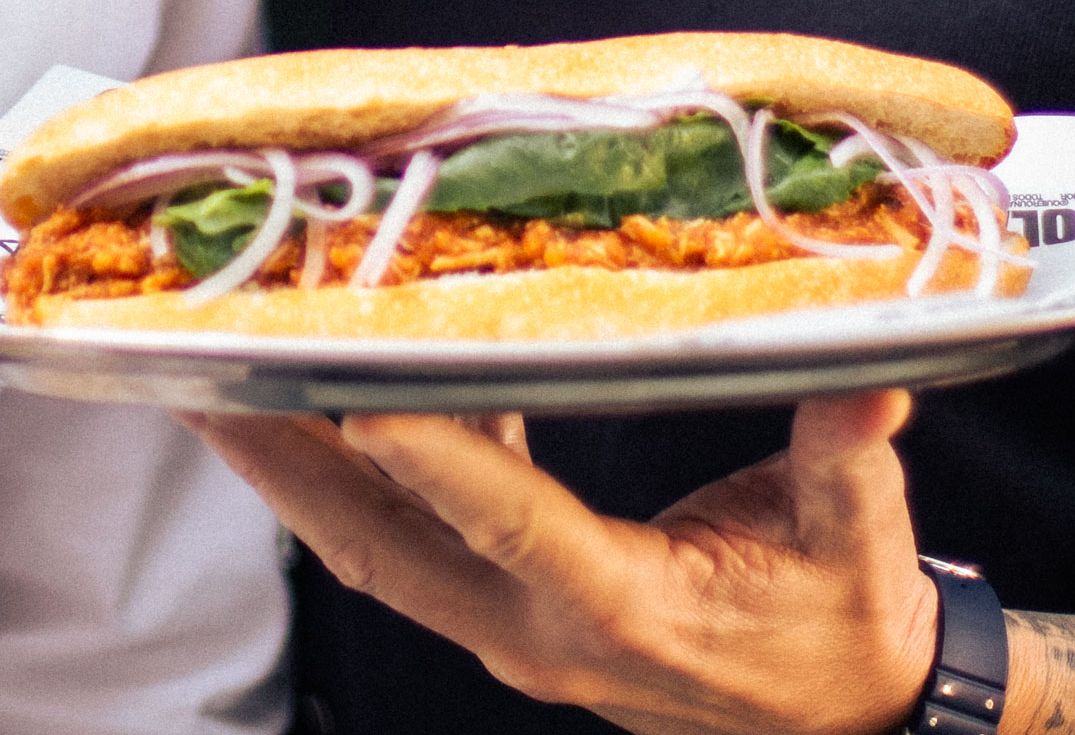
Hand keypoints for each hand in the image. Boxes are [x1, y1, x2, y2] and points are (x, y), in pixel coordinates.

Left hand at [182, 393, 937, 734]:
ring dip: (291, 465)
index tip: (352, 397)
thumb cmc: (847, 625)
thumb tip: (873, 382)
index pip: (511, 527)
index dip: (436, 464)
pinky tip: (336, 373)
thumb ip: (848, 458)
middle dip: (286, 462)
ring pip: (375, 543)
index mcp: (622, 611)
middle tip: (201, 373)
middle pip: (385, 545)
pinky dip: (359, 464)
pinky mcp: (508, 608)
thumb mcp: (863, 543)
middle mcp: (540, 629)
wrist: (846, 715)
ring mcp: (511, 626)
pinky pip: (409, 533)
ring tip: (213, 373)